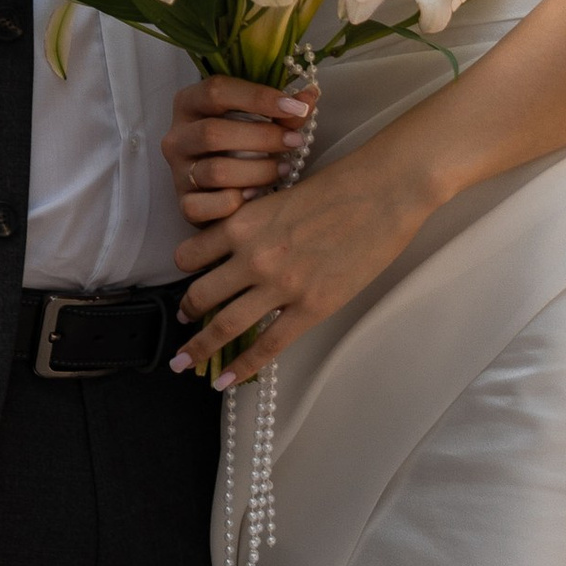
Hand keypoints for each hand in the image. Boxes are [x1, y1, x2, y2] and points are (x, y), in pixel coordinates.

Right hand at [164, 73, 315, 224]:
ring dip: (258, 171)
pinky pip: (205, 205)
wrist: (222, 185)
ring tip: (284, 168)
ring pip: (215, 172)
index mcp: (190, 103)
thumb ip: (283, 110)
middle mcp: (177, 136)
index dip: (258, 97)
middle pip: (213, 133)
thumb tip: (310, 97)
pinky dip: (234, 202)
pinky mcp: (185, 203)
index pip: (216, 90)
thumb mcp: (260, 120)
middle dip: (262, 137)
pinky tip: (257, 195)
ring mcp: (178, 171)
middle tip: (294, 141)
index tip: (295, 107)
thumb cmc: (243, 143)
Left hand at [170, 140, 423, 386]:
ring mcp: (281, 285)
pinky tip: (227, 380)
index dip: (184, 270)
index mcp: (243, 223)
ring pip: (224, 325)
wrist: (383, 192)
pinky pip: (266, 346)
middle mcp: (253, 256)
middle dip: (186, 312)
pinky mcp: (311, 307)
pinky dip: (242, 366)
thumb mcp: (280, 197)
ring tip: (186, 361)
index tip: (186, 280)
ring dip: (200, 347)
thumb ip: (257, 225)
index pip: (191, 254)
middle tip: (182, 322)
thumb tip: (243, 250)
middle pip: (199, 294)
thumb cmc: (338, 186)